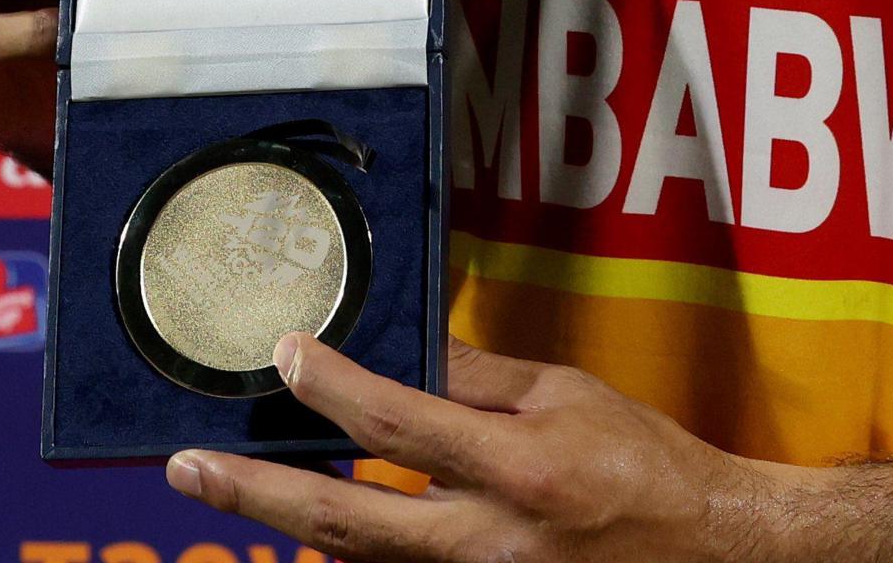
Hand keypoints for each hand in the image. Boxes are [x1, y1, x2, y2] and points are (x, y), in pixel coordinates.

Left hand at [165, 334, 803, 562]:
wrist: (704, 549)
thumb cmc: (643, 463)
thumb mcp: (567, 395)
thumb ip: (480, 378)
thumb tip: (404, 349)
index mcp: (519, 473)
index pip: (402, 427)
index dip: (336, 390)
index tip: (286, 353)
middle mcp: (489, 543)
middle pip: (348, 520)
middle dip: (259, 493)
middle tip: (188, 467)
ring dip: (286, 524)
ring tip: (221, 487)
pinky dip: (346, 555)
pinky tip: (305, 526)